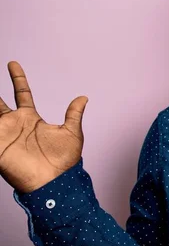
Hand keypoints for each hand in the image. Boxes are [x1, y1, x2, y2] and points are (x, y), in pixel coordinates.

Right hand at [0, 61, 87, 192]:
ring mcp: (3, 135)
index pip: (22, 93)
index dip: (17, 78)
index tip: (13, 63)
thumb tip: (83, 97)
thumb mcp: (72, 133)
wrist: (54, 182)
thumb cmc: (64, 161)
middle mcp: (15, 124)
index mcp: (31, 119)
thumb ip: (73, 114)